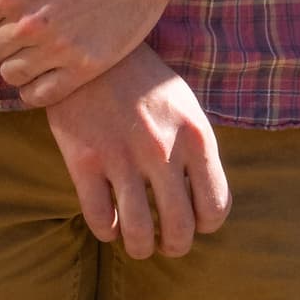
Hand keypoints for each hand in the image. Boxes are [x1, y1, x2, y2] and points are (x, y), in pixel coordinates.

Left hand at [0, 0, 181, 104]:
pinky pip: (42, 95)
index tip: (0, 9)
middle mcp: (28, 23)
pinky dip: (35, 89)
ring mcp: (58, 48)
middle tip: (18, 27)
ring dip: (15, 62)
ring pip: (11, 74)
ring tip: (32, 48)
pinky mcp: (85, 66)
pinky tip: (43, 72)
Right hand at [41, 48, 230, 259]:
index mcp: (196, 137)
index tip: (193, 221)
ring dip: (140, 248)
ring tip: (138, 242)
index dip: (206, 225)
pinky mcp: (83, 160)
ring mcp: (121, 156)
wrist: (92, 51)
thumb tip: (207, 203)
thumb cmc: (144, 83)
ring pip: (138, 233)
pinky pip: (100, 219)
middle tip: (166, 243)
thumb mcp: (186, 108)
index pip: (215, 208)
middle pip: (179, 229)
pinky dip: (107, 231)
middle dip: (175, 246)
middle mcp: (162, 150)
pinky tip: (110, 222)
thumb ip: (199, 152)